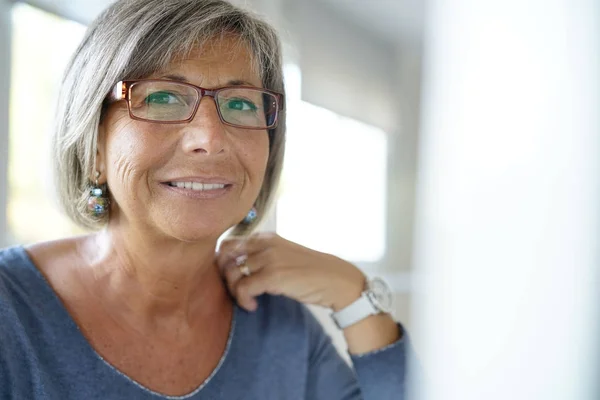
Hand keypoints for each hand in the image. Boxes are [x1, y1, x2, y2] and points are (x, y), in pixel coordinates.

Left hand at [216, 232, 365, 311]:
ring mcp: (269, 258)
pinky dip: (244, 301)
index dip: (223, 261)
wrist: (335, 280)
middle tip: (233, 289)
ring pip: (232, 273)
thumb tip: (234, 268)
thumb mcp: (283, 256)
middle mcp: (265, 243)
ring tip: (246, 299)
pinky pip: (243, 288)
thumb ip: (262, 256)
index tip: (231, 277)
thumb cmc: (309, 272)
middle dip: (222, 273)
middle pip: (225, 254)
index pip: (229, 243)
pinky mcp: (273, 276)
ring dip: (234, 290)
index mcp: (266, 237)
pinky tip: (253, 306)